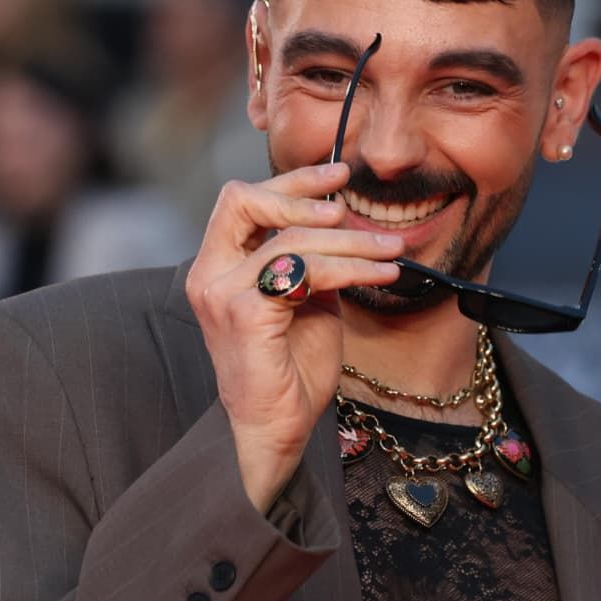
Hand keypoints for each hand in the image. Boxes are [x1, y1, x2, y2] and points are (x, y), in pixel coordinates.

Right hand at [185, 162, 401, 510]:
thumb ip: (310, 258)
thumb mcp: (305, 298)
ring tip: (392, 250)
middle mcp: (209, 274)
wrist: (277, 426)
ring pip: (291, 241)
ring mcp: (222, 294)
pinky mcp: (245, 314)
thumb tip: (345, 219)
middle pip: (243, 200)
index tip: (337, 174)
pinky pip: (306, 273)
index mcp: (217, 265)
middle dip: (303, 193)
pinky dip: (352, 268)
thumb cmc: (290, 367)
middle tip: (351, 206)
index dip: (291, 182)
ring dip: (352, 242)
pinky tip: (382, 273)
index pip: (242, 200)